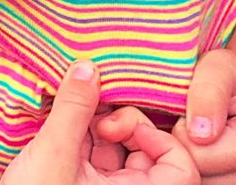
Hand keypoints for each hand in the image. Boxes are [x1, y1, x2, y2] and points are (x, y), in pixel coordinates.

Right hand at [0, 59, 200, 183]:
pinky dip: (84, 137)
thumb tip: (89, 66)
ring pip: (120, 153)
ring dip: (100, 128)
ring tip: (76, 116)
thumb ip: (74, 109)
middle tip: (98, 121)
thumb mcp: (53, 154)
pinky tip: (66, 125)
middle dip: (126, 127)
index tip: (124, 126)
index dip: (162, 140)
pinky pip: (97, 158)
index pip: (182, 169)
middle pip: (152, 155)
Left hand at [166, 49, 235, 182]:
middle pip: (197, 177)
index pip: (196, 153)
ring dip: (190, 163)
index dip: (181, 129)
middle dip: (184, 149)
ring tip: (198, 141)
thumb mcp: (221, 66)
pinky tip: (203, 156)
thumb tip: (199, 133)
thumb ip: (209, 91)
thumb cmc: (235, 80)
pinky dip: (198, 173)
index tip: (189, 112)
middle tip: (191, 126)